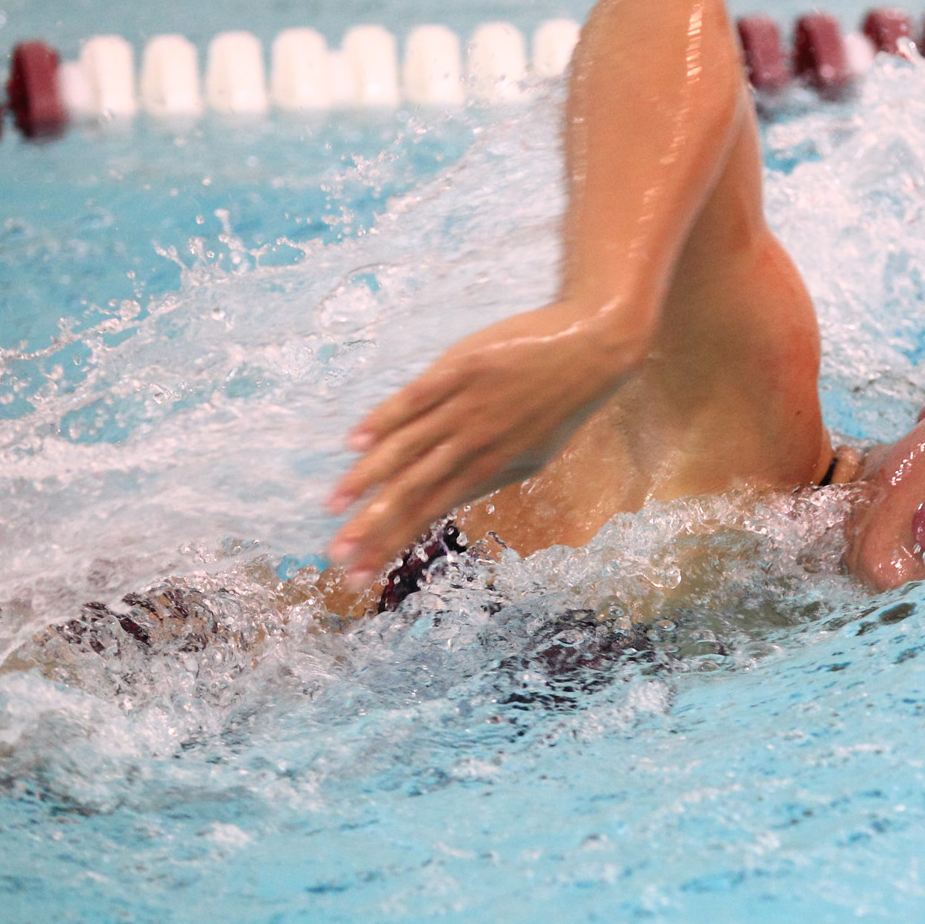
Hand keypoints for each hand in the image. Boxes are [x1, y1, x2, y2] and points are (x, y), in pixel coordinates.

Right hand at [325, 301, 639, 586]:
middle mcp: (474, 445)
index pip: (430, 514)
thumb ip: (486, 475)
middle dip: (372, 527)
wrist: (591, 349)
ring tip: (333, 505)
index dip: (392, 544)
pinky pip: (416, 399)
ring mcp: (467, 408)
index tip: (358, 574)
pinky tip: (355, 442)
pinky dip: (385, 420)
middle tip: (336, 557)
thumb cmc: (557, 404)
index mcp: (491, 471)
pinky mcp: (462, 369)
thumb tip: (448, 496)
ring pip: (408, 450)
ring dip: (367, 479)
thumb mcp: (530, 454)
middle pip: (413, 492)